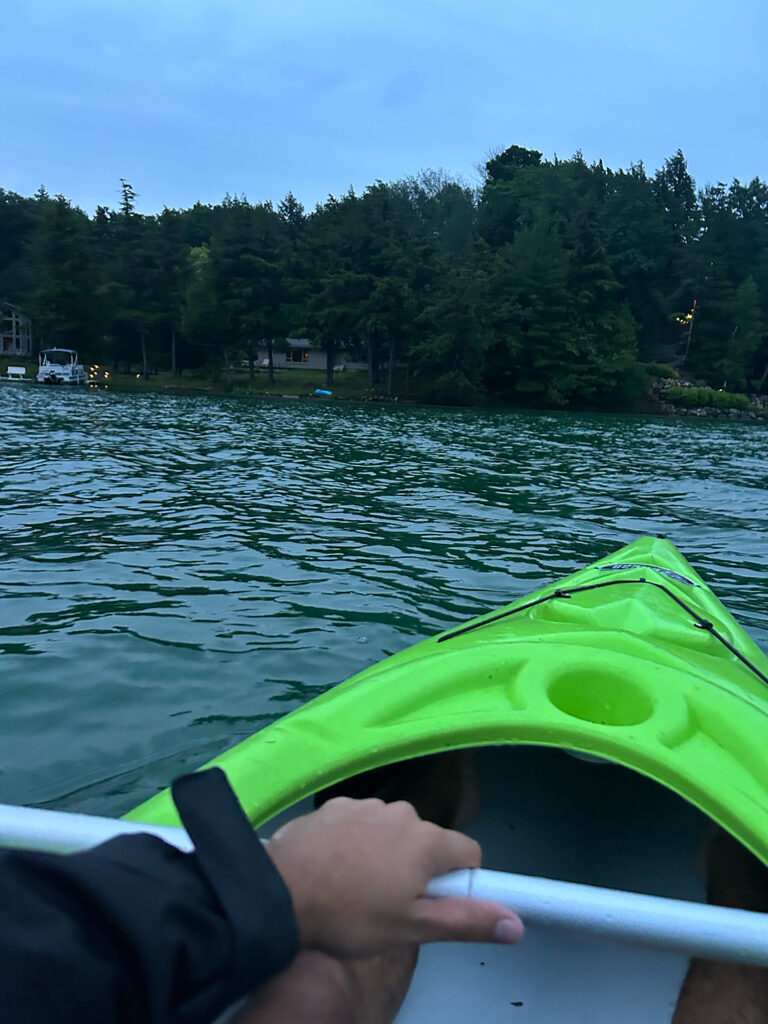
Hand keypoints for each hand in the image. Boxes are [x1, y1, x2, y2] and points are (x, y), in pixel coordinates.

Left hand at [267, 796, 523, 957]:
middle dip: (418, 868)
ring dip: (385, 853)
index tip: (436, 903)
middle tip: (390, 903)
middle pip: (427, 841)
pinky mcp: (334, 804)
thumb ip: (466, 921)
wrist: (280, 891)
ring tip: (356, 887)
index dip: (459, 880)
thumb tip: (517, 924)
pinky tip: (334, 866)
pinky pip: (360, 822)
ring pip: (392, 831)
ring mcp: (366, 804)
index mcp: (427, 841)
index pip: (467, 852)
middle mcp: (402, 812)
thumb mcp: (411, 928)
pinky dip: (355, 841)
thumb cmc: (350, 915)